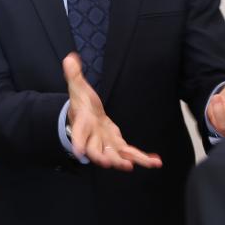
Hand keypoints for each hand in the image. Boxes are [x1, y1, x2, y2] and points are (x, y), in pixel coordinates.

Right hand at [63, 52, 161, 170]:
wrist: (84, 117)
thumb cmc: (81, 103)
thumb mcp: (77, 87)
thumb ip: (74, 75)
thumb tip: (69, 58)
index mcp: (83, 124)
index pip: (79, 134)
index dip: (78, 142)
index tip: (78, 152)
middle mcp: (94, 138)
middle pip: (96, 151)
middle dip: (102, 157)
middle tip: (109, 163)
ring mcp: (106, 144)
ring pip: (115, 156)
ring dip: (125, 161)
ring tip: (135, 165)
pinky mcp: (118, 145)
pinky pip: (130, 154)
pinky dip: (142, 159)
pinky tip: (155, 163)